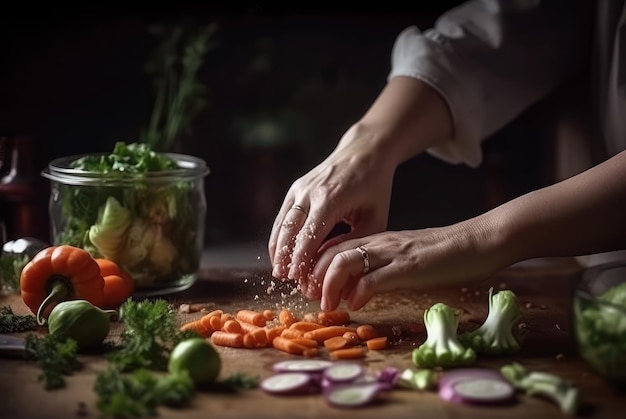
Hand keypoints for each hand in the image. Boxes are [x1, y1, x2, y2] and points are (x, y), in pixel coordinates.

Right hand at [268, 123, 395, 290]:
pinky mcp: (296, 187)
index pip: (310, 234)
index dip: (301, 258)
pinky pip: (283, 215)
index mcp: (331, 198)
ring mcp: (300, 188)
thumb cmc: (374, 186)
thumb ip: (355, 241)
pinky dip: (278, 235)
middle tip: (284, 279)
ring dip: (278, 248)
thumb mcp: (375, 217)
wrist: (364, 151)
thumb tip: (335, 264)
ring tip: (278, 271)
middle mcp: (310, 191)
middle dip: (285, 256)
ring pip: (282, 222)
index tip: (297, 278)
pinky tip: (278, 252)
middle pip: (290, 229)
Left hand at [310, 222, 500, 310]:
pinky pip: (374, 278)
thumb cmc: (442, 254)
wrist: (476, 241)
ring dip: (329, 285)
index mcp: (376, 239)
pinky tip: (356, 305)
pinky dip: (358, 292)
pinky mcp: (408, 267)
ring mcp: (392, 253)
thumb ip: (379, 267)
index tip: (311, 287)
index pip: (333, 246)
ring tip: (328, 304)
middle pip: (331, 253)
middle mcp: (379, 243)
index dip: (315, 267)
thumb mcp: (403, 257)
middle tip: (312, 298)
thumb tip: (356, 287)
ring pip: (344, 261)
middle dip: (314, 277)